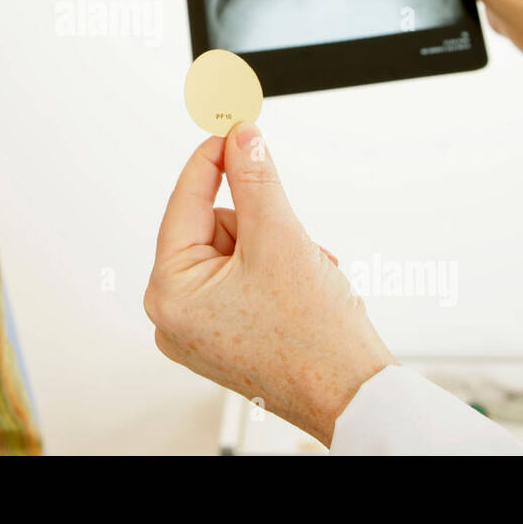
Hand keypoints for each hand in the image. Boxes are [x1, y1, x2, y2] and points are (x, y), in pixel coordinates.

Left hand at [144, 122, 394, 446]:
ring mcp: (198, 330)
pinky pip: (242, 279)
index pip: (185, 202)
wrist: (353, 397)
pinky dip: (275, 272)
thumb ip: (254, 178)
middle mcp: (173, 314)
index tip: (230, 126)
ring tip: (304, 274)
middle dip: (260, 226)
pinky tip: (300, 291)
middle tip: (292, 244)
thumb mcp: (280, 237)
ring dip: (275, 248)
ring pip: (234, 251)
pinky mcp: (224, 337)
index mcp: (169, 292)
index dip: (212, 159)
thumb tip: (240, 137)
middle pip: (213, 228)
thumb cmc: (313, 340)